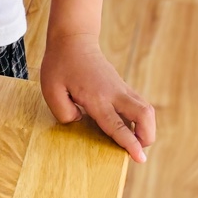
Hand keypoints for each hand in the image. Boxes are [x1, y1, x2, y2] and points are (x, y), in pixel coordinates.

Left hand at [39, 34, 155, 162]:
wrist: (73, 40)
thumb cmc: (60, 64)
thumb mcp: (51, 89)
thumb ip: (63, 111)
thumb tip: (80, 121)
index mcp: (96, 97)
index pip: (118, 125)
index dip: (130, 144)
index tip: (140, 158)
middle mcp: (114, 93)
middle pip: (145, 116)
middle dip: (147, 137)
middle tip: (137, 149)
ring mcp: (121, 88)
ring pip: (146, 110)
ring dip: (147, 128)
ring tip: (135, 140)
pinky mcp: (122, 86)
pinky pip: (140, 105)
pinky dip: (141, 119)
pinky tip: (129, 125)